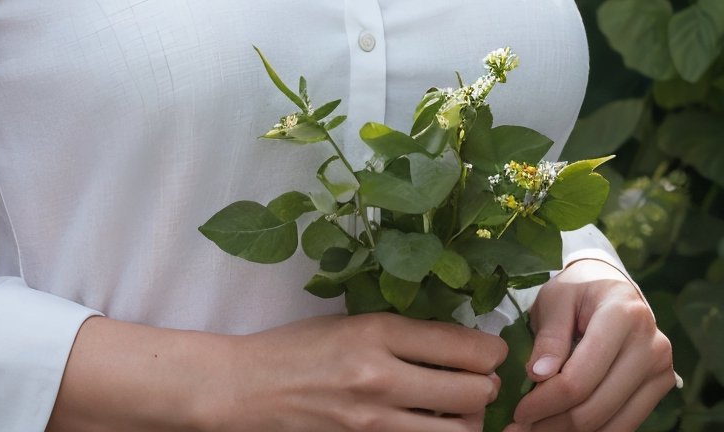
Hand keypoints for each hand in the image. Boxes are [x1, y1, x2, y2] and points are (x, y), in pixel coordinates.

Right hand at [220, 311, 507, 431]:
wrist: (249, 388)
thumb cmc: (299, 346)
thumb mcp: (350, 322)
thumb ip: (401, 332)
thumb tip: (458, 342)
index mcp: (376, 332)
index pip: (462, 346)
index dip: (492, 351)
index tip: (493, 351)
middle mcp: (380, 377)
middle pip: (471, 392)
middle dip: (487, 387)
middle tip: (482, 382)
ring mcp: (373, 423)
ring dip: (470, 421)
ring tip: (463, 410)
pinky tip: (435, 425)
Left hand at [509, 258, 676, 431]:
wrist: (612, 287)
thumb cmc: (579, 290)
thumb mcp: (556, 300)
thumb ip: (549, 338)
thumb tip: (538, 376)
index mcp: (622, 315)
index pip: (580, 378)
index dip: (546, 401)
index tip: (520, 412)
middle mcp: (650, 345)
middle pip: (597, 406)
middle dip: (556, 422)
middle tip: (524, 427)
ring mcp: (661, 368)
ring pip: (613, 423)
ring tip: (542, 429)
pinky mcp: (662, 385)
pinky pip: (627, 423)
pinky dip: (596, 431)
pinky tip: (568, 427)